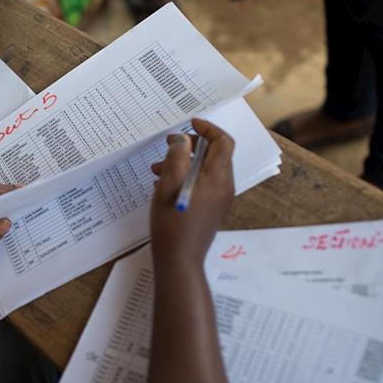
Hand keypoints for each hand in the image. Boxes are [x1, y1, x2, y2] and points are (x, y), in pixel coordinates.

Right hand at [149, 118, 234, 265]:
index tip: (189, 124)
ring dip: (184, 163)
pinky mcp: (211, 209)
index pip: (223, 142)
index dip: (207, 128)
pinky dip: (186, 177)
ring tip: (158, 169)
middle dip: (190, 147)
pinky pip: (202, 184)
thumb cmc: (173, 222)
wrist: (179, 259)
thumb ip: (177, 156)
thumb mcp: (169, 183)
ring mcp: (219, 199)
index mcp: (217, 177)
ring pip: (205, 170)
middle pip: (214, 155)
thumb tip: (182, 140)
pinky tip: (164, 186)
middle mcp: (224, 186)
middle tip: (168, 147)